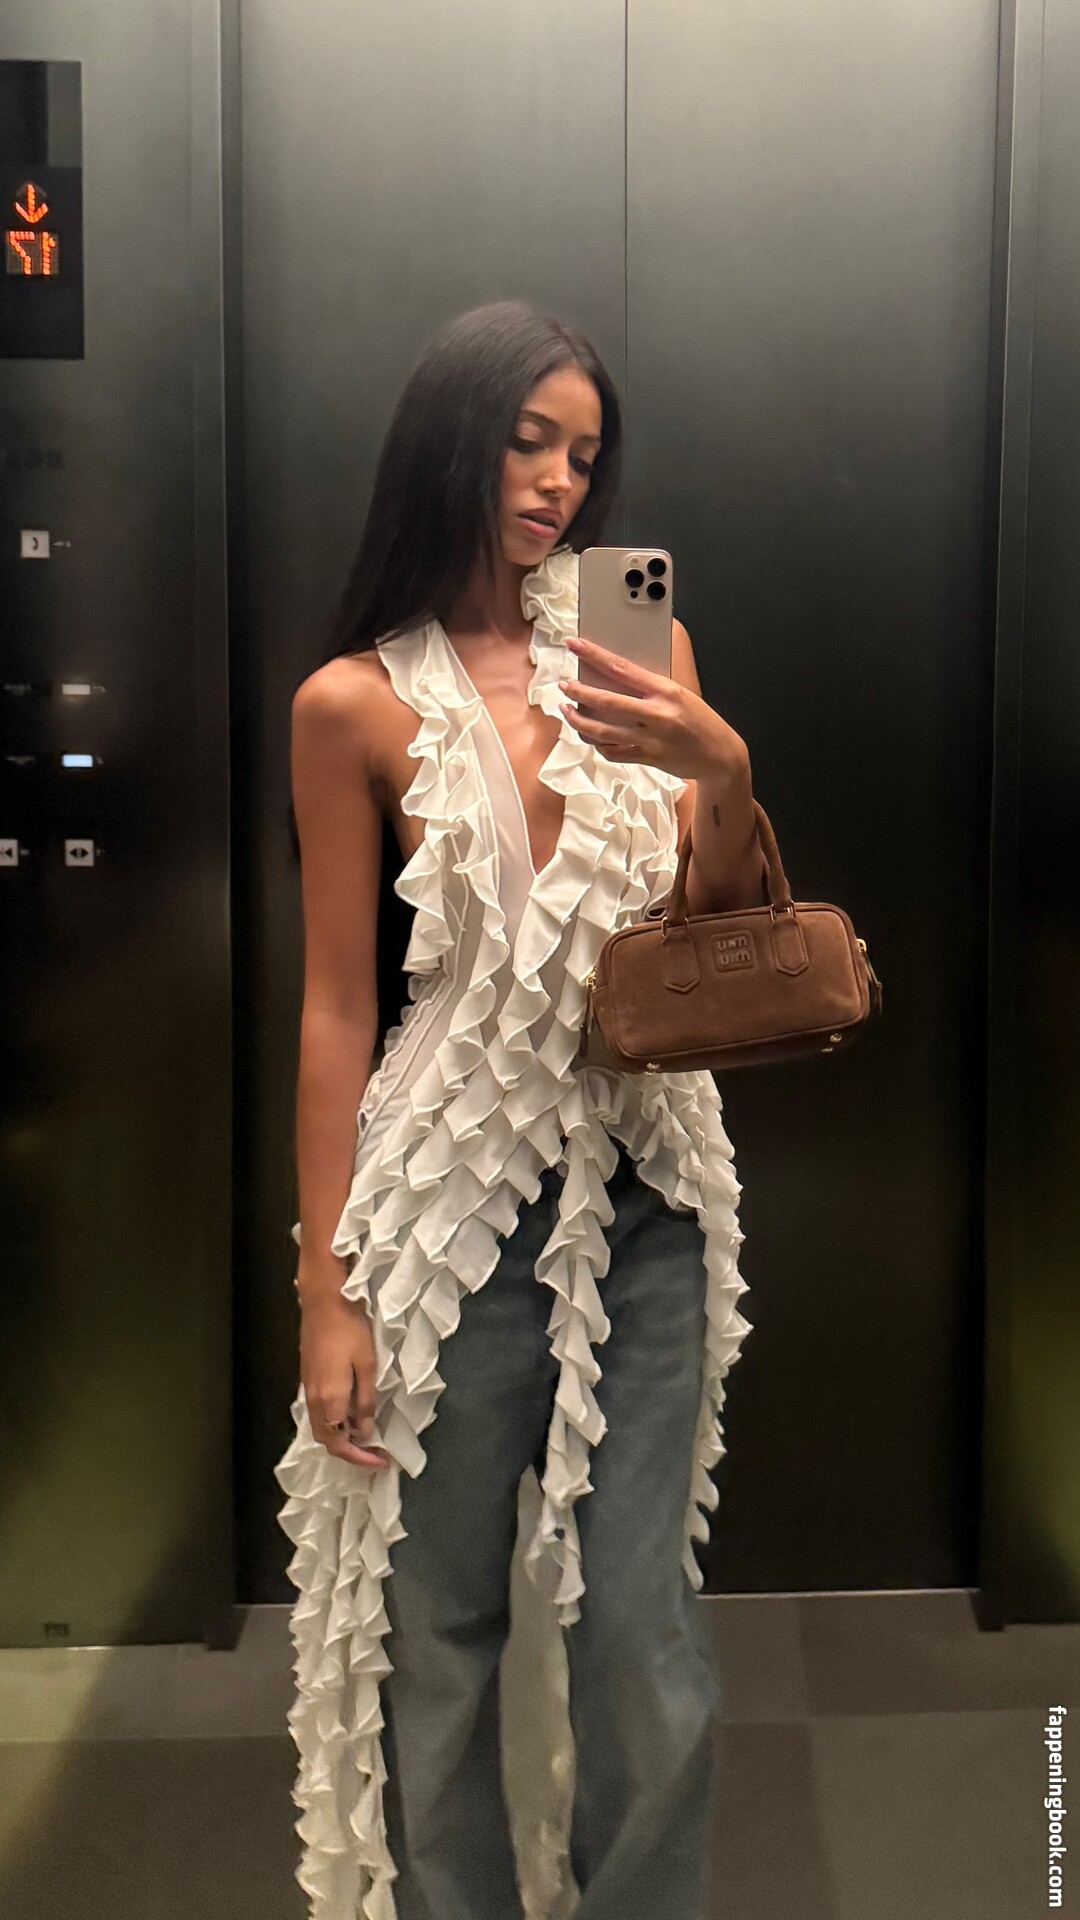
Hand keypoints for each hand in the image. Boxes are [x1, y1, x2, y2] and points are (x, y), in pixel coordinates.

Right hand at [298, 1288, 389, 1470]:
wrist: (323, 1301)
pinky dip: (334, 1422)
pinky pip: (318, 1412)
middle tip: (374, 1452)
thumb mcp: (367, 1365)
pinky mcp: (307, 1378)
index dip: (360, 1458)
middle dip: (349, 1451)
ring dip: (341, 1437)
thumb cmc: (350, 1329)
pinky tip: (351, 1413)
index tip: (381, 1461)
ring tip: (365, 1434)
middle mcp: (314, 1400)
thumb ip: (366, 1400)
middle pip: (326, 1440)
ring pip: (321, 1427)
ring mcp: (307, 1388)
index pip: (339, 1444)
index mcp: (330, 1400)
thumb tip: (365, 1431)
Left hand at [558, 634, 745, 782]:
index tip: (573, 644)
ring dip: (578, 720)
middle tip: (563, 685)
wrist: (720, 756)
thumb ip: (649, 688)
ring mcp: (650, 739)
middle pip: (605, 701)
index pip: (620, 668)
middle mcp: (656, 714)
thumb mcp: (679, 694)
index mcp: (664, 690)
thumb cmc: (699, 720)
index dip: (593, 655)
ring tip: (566, 710)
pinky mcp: (648, 759)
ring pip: (602, 730)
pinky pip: (613, 752)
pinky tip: (590, 735)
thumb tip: (614, 677)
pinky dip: (598, 743)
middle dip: (578, 691)